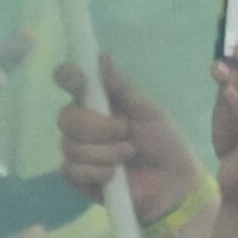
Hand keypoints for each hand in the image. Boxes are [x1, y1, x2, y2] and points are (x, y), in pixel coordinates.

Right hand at [55, 58, 203, 225]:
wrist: (172, 181)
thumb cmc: (163, 140)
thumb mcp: (147, 109)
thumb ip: (122, 86)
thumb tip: (102, 56)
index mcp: (97, 100)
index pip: (68, 80)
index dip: (67, 77)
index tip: (79, 83)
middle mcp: (82, 122)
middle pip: (65, 117)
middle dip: (97, 128)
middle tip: (125, 132)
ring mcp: (77, 150)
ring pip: (70, 146)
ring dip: (105, 152)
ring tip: (128, 154)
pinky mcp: (78, 176)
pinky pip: (72, 170)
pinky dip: (97, 172)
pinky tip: (114, 175)